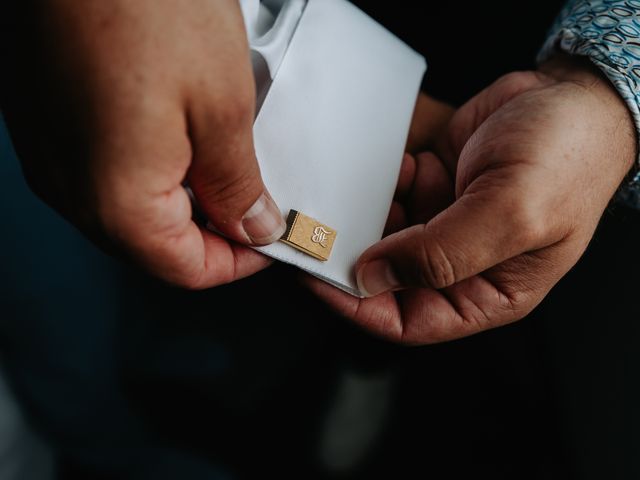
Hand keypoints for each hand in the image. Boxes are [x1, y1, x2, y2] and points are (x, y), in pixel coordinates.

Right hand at [1, 0, 284, 287]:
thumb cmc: (142, 2)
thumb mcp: (222, 106)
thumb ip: (237, 184)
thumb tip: (250, 225)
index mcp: (116, 200)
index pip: (186, 270)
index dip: (239, 262)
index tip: (271, 238)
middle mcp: (70, 187)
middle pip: (156, 246)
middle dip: (212, 233)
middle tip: (255, 200)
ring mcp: (51, 154)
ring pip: (132, 212)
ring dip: (184, 201)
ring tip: (222, 162)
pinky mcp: (45, 121)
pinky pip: (105, 172)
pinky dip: (150, 171)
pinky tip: (177, 134)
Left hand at [307, 55, 636, 343]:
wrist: (574, 96)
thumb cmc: (567, 158)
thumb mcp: (511, 213)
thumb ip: (441, 254)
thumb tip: (374, 278)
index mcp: (487, 292)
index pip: (409, 321)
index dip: (360, 307)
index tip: (321, 278)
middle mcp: (461, 264)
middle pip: (388, 280)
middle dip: (355, 255)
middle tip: (324, 228)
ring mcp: (445, 225)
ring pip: (384, 237)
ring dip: (370, 214)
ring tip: (367, 190)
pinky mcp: (435, 190)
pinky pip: (394, 197)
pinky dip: (388, 183)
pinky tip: (408, 163)